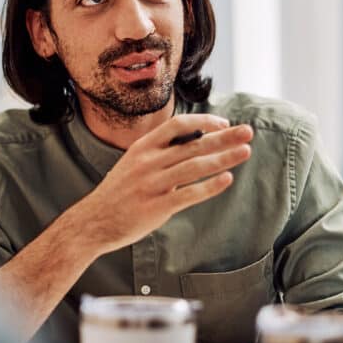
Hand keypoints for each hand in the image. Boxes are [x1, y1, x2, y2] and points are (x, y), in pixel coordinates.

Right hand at [72, 114, 253, 255]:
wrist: (94, 221)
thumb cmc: (119, 192)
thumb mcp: (133, 163)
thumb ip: (159, 152)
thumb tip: (193, 140)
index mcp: (142, 147)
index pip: (178, 124)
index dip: (204, 121)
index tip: (224, 123)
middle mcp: (148, 162)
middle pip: (193, 144)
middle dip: (224, 137)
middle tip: (248, 131)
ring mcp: (152, 184)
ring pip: (195, 166)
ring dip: (223, 158)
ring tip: (244, 152)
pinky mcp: (156, 207)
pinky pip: (189, 194)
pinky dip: (210, 187)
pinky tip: (226, 180)